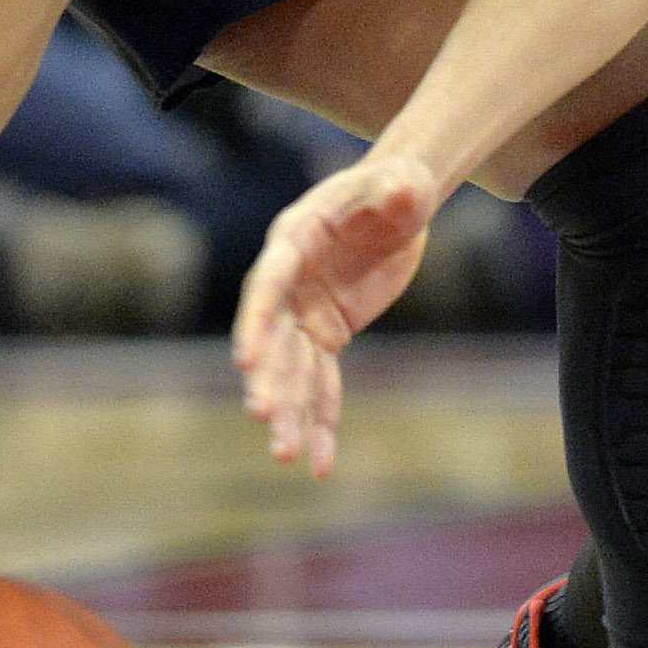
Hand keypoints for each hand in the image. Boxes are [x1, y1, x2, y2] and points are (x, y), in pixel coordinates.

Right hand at [232, 153, 437, 475]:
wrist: (399, 204)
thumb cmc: (396, 185)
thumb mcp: (402, 183)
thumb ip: (398, 187)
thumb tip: (403, 187)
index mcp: (296, 237)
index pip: (270, 283)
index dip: (257, 321)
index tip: (245, 360)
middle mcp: (290, 280)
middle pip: (273, 335)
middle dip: (268, 376)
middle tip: (262, 414)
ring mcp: (305, 312)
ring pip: (292, 369)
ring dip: (288, 411)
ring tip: (285, 455)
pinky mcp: (327, 334)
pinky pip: (321, 383)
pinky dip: (321, 421)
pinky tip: (320, 463)